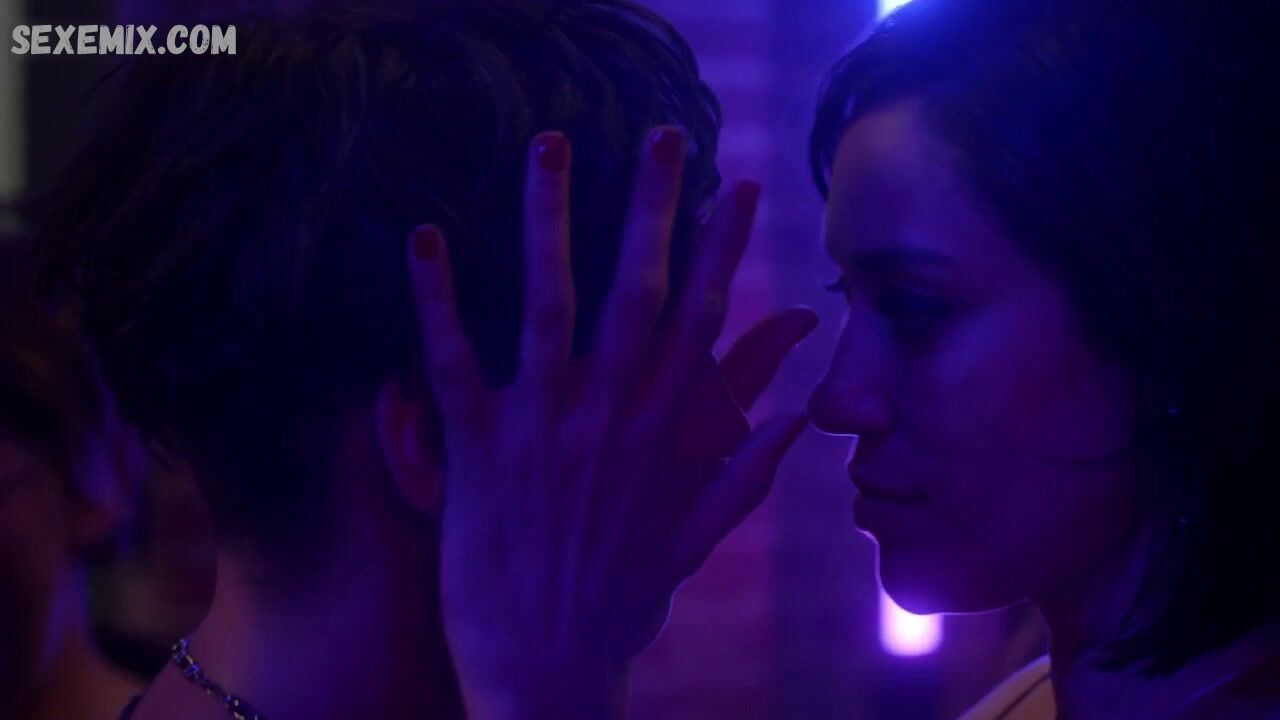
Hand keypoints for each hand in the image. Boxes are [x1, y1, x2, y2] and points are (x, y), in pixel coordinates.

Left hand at [406, 128, 813, 717]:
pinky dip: (438, 300)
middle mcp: (613, 417)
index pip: (706, 322)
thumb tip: (806, 418)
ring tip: (550, 147)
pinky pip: (455, 362)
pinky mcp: (481, 452)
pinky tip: (426, 238)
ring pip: (552, 305)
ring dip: (550, 221)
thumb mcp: (699, 536)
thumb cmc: (622, 602)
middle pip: (639, 292)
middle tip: (663, 137)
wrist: (550, 670)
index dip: (723, 252)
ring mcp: (546, 430)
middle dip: (655, 206)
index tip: (740, 190)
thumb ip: (750, 471)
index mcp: (665, 433)